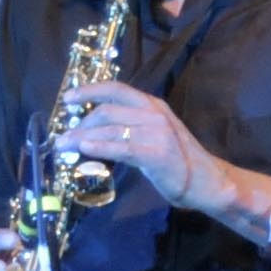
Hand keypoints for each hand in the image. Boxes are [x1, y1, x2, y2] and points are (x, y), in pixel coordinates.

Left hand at [51, 81, 222, 212]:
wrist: (207, 181)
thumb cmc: (178, 160)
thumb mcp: (154, 134)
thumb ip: (130, 127)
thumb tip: (94, 129)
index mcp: (153, 105)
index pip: (116, 89)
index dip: (89, 90)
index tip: (68, 98)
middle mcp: (154, 114)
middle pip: (107, 110)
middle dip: (79, 123)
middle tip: (63, 137)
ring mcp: (157, 133)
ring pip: (110, 128)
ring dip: (81, 137)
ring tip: (63, 146)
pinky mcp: (156, 154)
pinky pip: (121, 147)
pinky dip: (99, 146)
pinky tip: (84, 149)